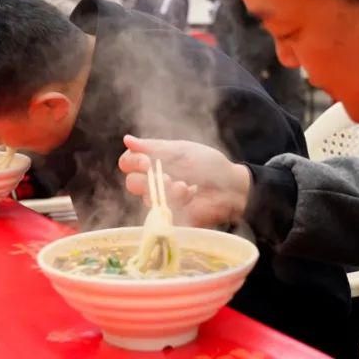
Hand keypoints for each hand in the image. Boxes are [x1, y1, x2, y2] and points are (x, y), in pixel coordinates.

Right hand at [118, 135, 251, 227]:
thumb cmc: (209, 164)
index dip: (133, 163)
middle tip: (167, 177)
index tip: (146, 162)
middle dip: (148, 180)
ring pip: (147, 199)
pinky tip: (191, 197)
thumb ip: (153, 147)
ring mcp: (162, 202)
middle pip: (132, 183)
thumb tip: (127, 140)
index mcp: (154, 163)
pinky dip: (177, 204)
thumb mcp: (181, 150)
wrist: (231, 186)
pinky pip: (161, 215)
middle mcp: (154, 183)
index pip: (128, 163)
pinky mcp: (171, 219)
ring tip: (187, 187)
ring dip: (167, 191)